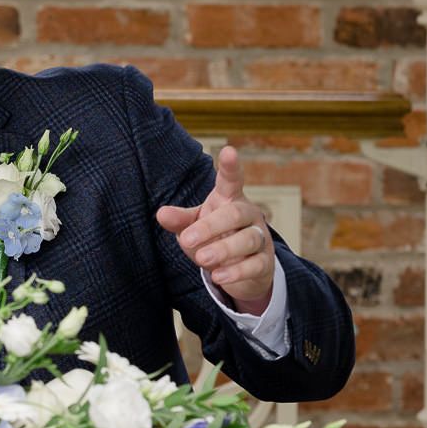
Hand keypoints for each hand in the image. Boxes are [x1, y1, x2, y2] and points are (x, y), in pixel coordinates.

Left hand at [155, 145, 276, 314]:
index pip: (231, 180)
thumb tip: (161, 214)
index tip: (228, 151)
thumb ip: (180, 220)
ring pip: (248, 239)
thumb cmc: (215, 239)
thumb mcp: (194, 227)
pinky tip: (219, 276)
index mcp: (229, 200)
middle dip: (210, 227)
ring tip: (202, 259)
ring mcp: (259, 238)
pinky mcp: (265, 262)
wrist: (240, 271)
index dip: (230, 166)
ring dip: (224, 249)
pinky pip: (255, 265)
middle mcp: (248, 215)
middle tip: (187, 240)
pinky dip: (237, 271)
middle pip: (235, 214)